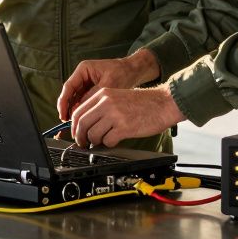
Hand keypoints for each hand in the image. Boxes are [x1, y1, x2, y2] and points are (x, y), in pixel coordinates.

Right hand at [56, 49, 160, 120]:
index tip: (62, 114)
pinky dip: (84, 110)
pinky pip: (84, 102)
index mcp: (84, 69)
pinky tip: (84, 120)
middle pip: (70, 94)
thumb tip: (83, 109)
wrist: (134, 71)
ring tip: (76, 124)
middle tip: (68, 123)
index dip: (63, 101)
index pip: (69, 86)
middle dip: (68, 108)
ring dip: (75, 111)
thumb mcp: (109, 83)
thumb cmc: (123, 72)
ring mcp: (86, 83)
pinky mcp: (92, 90)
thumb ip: (94, 95)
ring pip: (76, 99)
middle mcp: (83, 76)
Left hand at [69, 86, 184, 148]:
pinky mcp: (124, 127)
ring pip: (93, 134)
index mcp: (103, 94)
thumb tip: (87, 124)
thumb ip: (101, 107)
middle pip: (82, 124)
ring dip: (95, 142)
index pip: (78, 112)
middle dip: (80, 137)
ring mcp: (115, 115)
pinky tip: (114, 141)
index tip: (76, 134)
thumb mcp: (117, 97)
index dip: (74, 126)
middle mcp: (106, 103)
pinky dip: (108, 144)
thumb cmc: (143, 102)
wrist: (163, 103)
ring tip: (101, 142)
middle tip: (83, 143)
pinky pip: (107, 141)